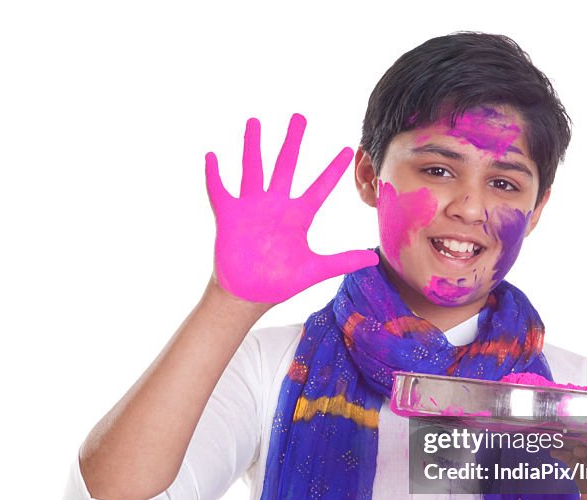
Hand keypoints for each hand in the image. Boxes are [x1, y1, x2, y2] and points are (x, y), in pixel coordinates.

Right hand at [205, 114, 378, 303]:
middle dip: (293, 141)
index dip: (333, 170)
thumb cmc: (279, 283)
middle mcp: (275, 206)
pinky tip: (212, 156)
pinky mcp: (229, 216)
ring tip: (255, 121)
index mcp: (297, 216)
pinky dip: (214, 175)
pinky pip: (219, 191)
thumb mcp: (314, 270)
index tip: (348, 149)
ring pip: (252, 169)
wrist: (247, 296)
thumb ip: (343, 261)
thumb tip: (374, 259)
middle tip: (300, 117)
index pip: (320, 187)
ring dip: (253, 146)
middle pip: (286, 166)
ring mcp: (251, 208)